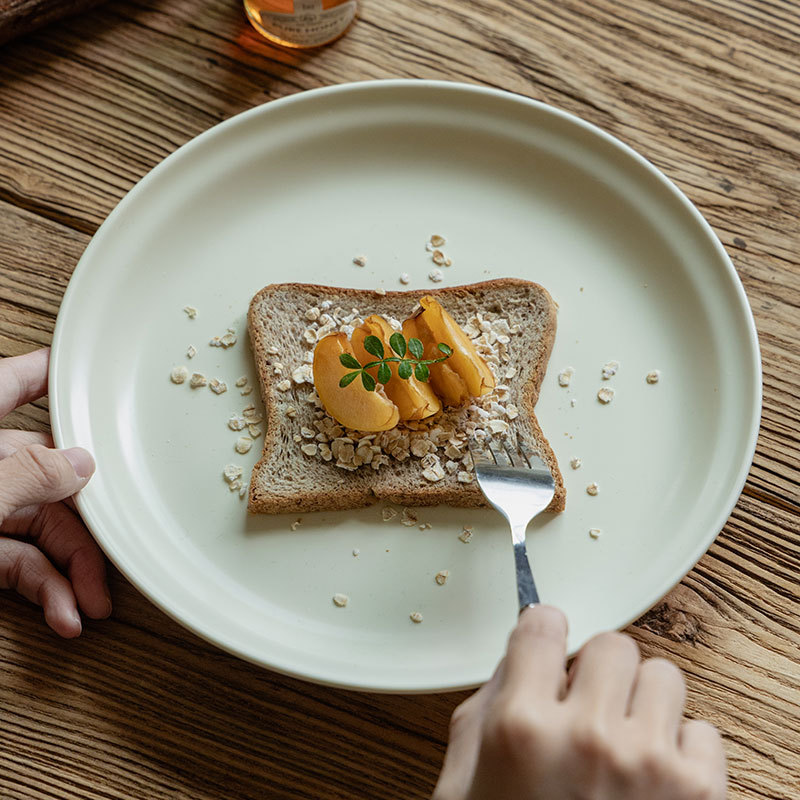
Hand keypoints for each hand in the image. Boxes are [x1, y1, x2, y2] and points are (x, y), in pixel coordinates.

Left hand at [0, 348, 109, 636]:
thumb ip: (25, 476)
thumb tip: (79, 462)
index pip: (13, 383)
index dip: (52, 374)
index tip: (85, 374)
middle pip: (45, 476)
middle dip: (82, 525)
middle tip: (109, 555)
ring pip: (35, 528)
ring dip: (67, 571)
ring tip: (86, 607)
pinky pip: (13, 564)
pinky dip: (42, 590)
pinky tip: (60, 613)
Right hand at [434, 606, 725, 799]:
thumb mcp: (464, 781)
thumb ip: (488, 708)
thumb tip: (521, 660)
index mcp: (521, 727)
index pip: (544, 624)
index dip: (543, 636)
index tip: (547, 649)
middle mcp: (588, 737)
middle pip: (611, 643)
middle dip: (596, 671)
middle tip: (586, 706)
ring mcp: (649, 765)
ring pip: (663, 674)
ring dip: (642, 704)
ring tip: (623, 743)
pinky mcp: (700, 796)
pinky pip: (704, 731)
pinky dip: (682, 750)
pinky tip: (653, 781)